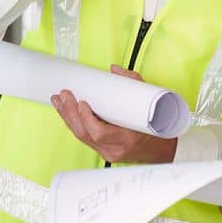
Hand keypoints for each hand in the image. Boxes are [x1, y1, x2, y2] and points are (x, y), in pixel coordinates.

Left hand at [50, 67, 175, 163]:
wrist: (162, 151)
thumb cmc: (158, 128)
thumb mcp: (150, 103)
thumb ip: (132, 83)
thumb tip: (114, 69)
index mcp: (128, 139)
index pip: (100, 133)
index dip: (87, 119)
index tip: (82, 102)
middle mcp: (115, 149)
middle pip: (85, 134)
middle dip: (70, 113)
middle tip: (64, 96)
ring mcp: (108, 153)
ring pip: (82, 137)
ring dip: (68, 118)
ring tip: (59, 101)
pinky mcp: (103, 152)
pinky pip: (85, 138)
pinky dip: (74, 124)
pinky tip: (66, 113)